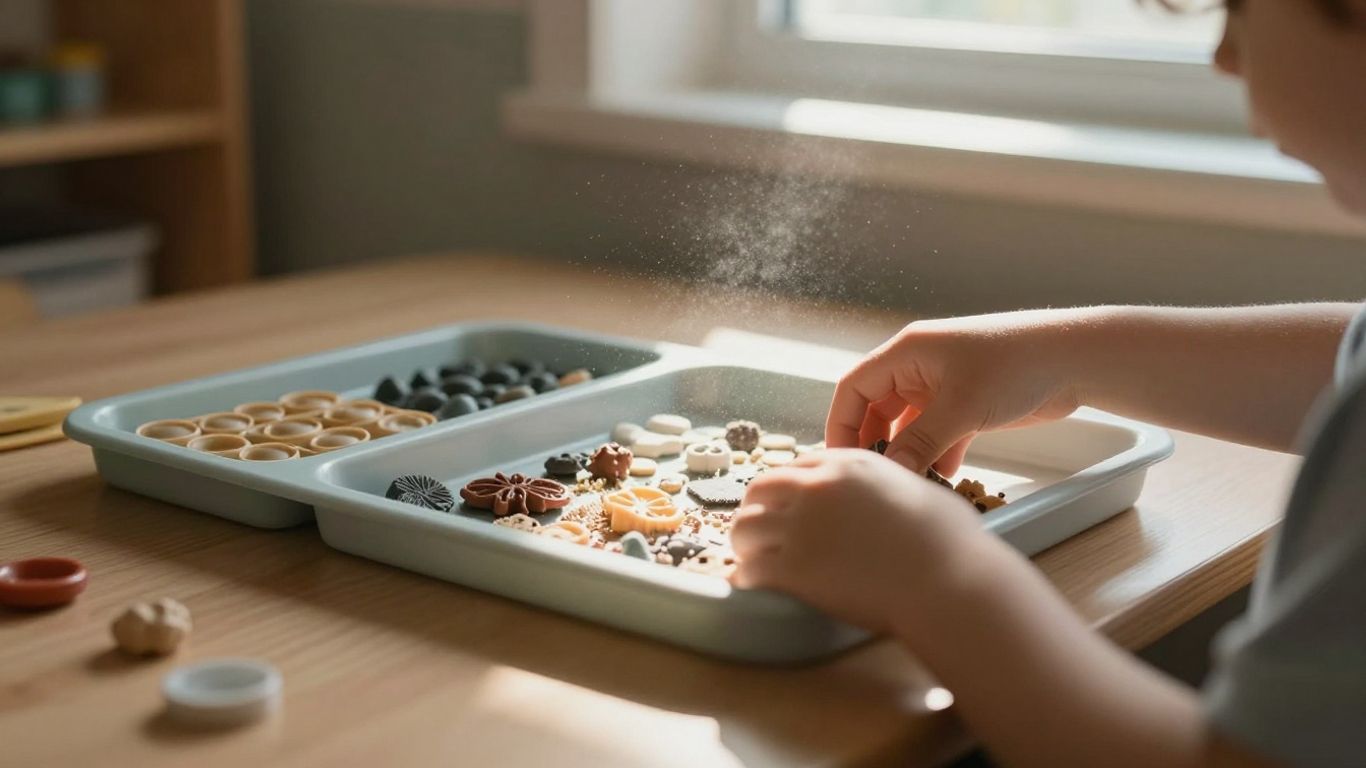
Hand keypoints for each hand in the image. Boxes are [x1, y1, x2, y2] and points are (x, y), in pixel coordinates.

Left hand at [729, 449, 998, 632]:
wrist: (949, 582)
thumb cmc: (950, 542)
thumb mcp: (920, 490)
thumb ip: (889, 485)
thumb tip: (889, 496)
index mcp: (848, 463)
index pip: (797, 467)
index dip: (788, 488)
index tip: (786, 506)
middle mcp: (818, 487)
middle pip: (761, 489)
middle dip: (756, 509)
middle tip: (759, 531)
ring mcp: (802, 526)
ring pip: (746, 526)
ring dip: (745, 543)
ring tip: (749, 559)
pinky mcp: (795, 567)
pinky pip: (752, 568)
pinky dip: (746, 576)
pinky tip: (750, 584)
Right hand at [825, 309, 1090, 473]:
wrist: (1075, 359)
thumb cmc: (1017, 366)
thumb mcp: (961, 407)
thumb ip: (921, 442)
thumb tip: (889, 474)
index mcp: (907, 352)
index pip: (854, 387)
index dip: (842, 424)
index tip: (842, 463)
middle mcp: (919, 366)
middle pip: (876, 408)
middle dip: (874, 444)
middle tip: (876, 481)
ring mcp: (943, 385)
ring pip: (907, 425)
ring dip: (908, 454)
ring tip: (909, 484)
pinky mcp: (966, 403)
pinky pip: (937, 433)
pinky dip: (936, 455)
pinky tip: (944, 478)